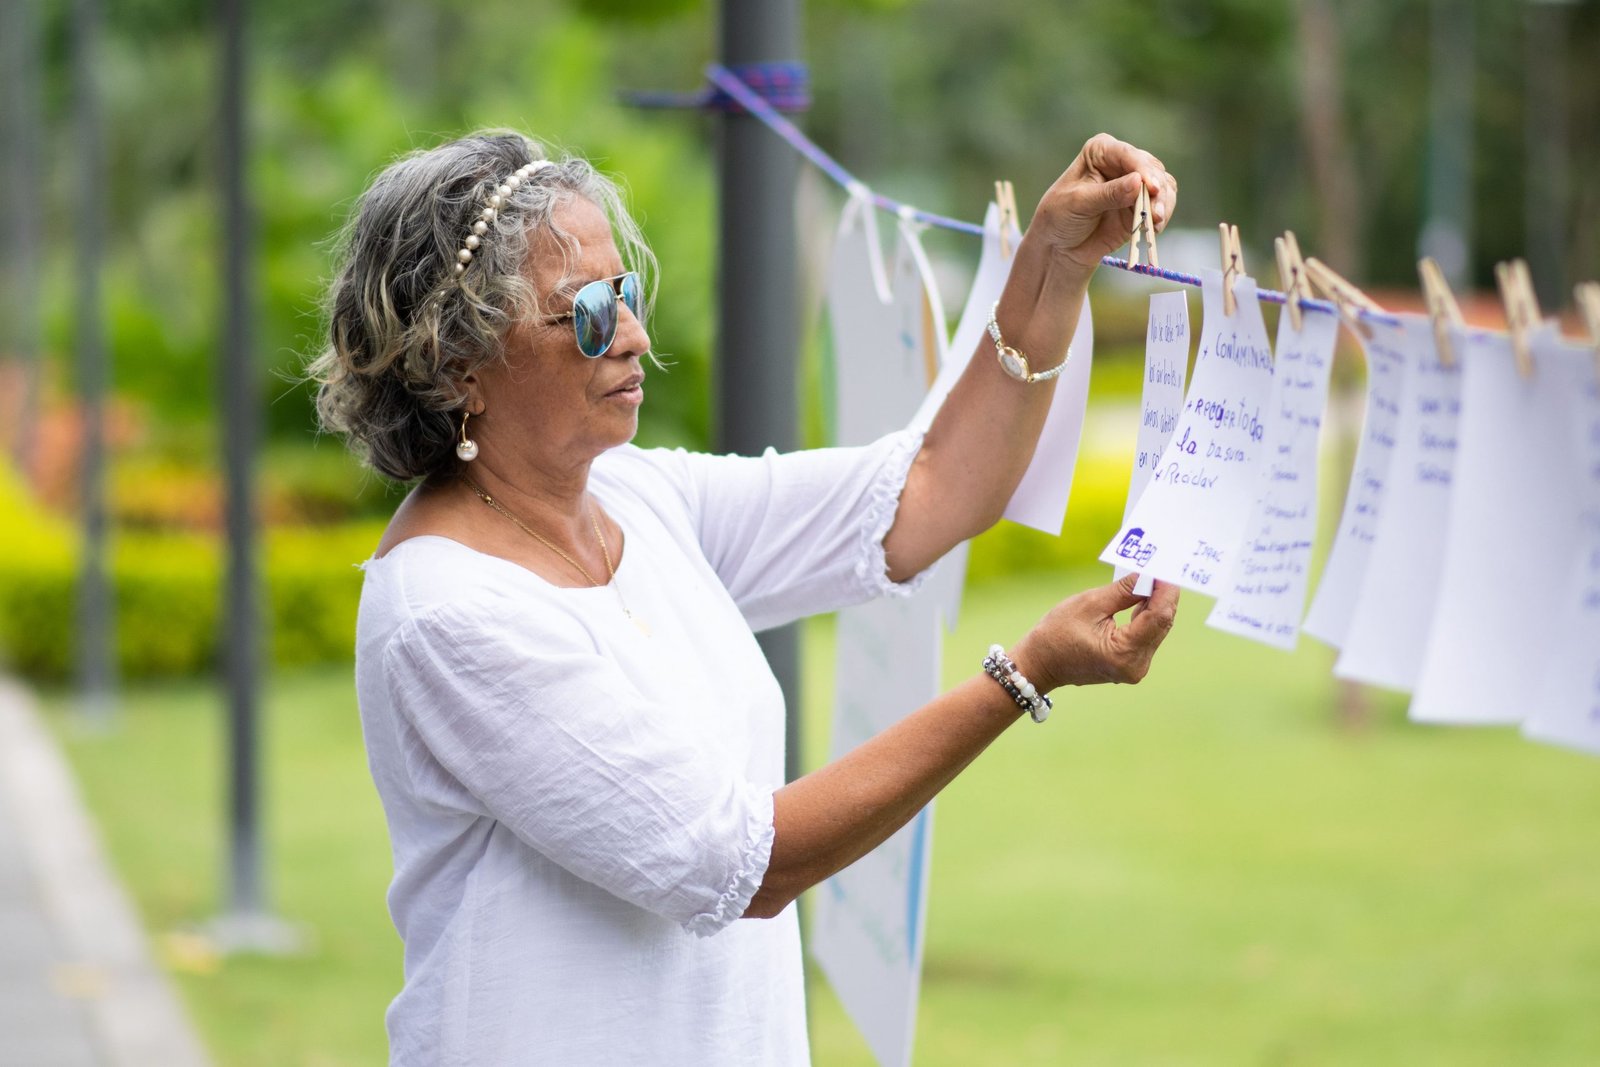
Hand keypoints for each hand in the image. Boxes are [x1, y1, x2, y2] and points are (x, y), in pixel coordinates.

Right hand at [1011, 574, 1179, 691]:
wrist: (1039, 663)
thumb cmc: (1056, 634)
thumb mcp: (1090, 604)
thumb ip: (1124, 590)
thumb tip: (1149, 576)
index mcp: (1124, 653)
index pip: (1158, 617)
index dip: (1166, 590)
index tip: (1168, 568)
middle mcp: (1136, 665)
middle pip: (1161, 623)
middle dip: (1163, 594)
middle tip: (1162, 567)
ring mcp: (1135, 667)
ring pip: (1157, 628)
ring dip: (1156, 602)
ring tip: (1153, 576)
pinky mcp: (1131, 663)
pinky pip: (1147, 635)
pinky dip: (1146, 614)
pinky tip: (1145, 595)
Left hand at [1028, 134, 1177, 274]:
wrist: (1059, 247)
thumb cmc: (1060, 217)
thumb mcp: (1079, 203)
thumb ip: (1109, 194)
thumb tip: (1139, 182)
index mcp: (1100, 151)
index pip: (1127, 154)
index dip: (1143, 169)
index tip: (1152, 187)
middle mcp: (1121, 162)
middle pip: (1151, 169)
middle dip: (1157, 190)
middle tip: (1155, 213)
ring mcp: (1134, 184)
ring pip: (1163, 186)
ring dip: (1163, 204)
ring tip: (1156, 222)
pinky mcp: (1141, 205)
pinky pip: (1161, 205)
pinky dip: (1162, 216)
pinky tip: (1155, 228)